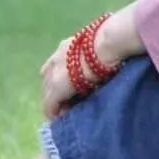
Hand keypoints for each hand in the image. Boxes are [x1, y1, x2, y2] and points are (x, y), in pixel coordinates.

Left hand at [40, 4, 144, 119]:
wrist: (110, 42)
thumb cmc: (112, 41)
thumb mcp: (99, 46)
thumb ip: (95, 54)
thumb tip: (106, 60)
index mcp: (66, 47)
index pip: (55, 65)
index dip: (60, 79)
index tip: (71, 89)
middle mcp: (56, 59)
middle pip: (47, 80)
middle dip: (55, 91)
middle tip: (69, 101)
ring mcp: (54, 74)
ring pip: (46, 93)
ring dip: (55, 102)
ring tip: (68, 109)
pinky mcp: (57, 89)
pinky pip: (50, 106)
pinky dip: (55, 112)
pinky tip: (63, 117)